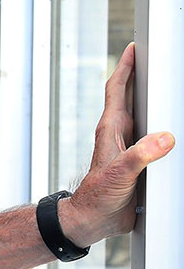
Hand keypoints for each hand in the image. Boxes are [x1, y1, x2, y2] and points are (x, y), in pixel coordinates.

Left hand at [60, 43, 174, 246]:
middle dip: (142, 75)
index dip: (125, 67)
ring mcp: (129, 146)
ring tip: (168, 84)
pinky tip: (174, 128)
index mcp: (112, 129)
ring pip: (145, 115)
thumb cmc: (97, 197)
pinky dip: (164, 128)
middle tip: (155, 56)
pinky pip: (154, 137)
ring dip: (155, 99)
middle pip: (132, 97)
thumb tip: (165, 138)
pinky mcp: (138, 160)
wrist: (93, 221)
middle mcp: (120, 134)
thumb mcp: (121, 174)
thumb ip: (142, 156)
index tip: (134, 47)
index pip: (117, 90)